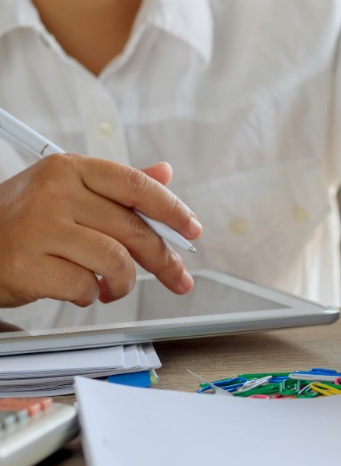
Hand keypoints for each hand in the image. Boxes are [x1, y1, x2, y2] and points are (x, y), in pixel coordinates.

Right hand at [0, 155, 201, 307]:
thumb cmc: (22, 221)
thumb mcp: (66, 192)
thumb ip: (117, 187)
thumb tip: (164, 172)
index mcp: (69, 169)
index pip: (135, 185)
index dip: (172, 209)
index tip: (192, 230)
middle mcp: (55, 193)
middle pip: (133, 229)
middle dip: (164, 260)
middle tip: (178, 278)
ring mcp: (39, 228)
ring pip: (115, 261)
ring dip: (122, 283)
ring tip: (112, 287)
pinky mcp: (27, 266)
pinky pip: (85, 287)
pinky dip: (90, 295)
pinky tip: (79, 289)